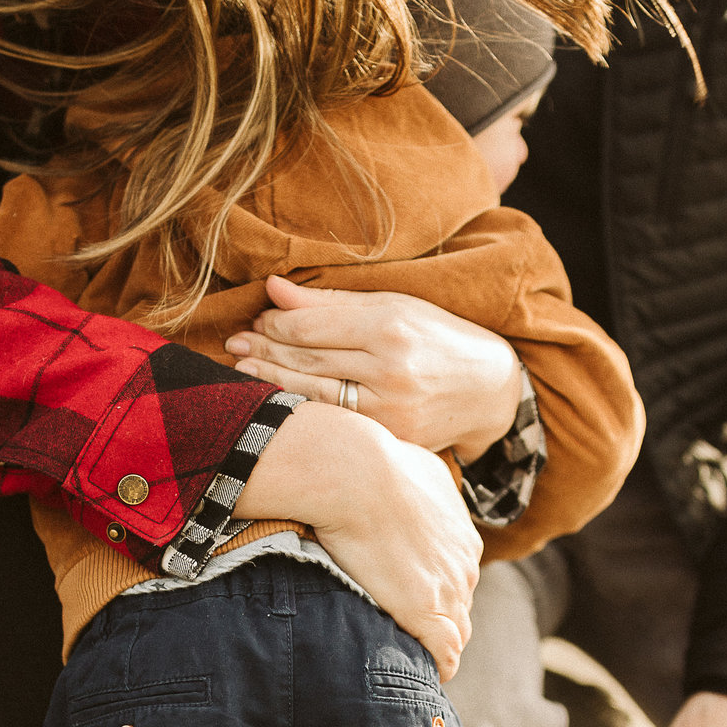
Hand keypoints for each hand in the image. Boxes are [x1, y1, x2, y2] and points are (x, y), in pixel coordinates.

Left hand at [226, 276, 518, 461]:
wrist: (490, 390)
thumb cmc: (439, 337)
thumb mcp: (395, 305)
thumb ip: (332, 302)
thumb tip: (272, 288)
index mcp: (391, 327)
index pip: (312, 327)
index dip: (276, 323)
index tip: (257, 319)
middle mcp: (390, 370)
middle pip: (307, 360)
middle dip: (265, 350)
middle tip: (236, 343)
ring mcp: (390, 410)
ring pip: (312, 394)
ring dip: (271, 380)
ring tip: (243, 369)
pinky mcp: (390, 439)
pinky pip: (333, 422)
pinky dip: (300, 409)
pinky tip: (276, 399)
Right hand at [234, 403, 480, 680]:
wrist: (354, 473)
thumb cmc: (372, 463)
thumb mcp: (418, 466)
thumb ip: (426, 487)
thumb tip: (412, 487)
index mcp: (463, 536)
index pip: (458, 577)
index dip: (435, 589)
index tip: (410, 597)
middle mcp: (465, 564)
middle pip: (460, 605)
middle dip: (439, 617)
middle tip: (407, 629)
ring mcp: (450, 589)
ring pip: (456, 631)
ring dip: (436, 643)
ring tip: (411, 655)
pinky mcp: (428, 612)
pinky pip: (445, 654)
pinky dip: (437, 665)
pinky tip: (424, 672)